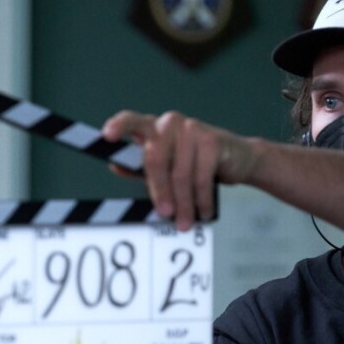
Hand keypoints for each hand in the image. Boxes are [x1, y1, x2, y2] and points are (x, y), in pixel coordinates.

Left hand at [103, 110, 258, 230]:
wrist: (236, 158)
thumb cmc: (192, 162)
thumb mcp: (164, 166)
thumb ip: (139, 167)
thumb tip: (115, 166)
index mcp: (152, 127)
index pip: (131, 122)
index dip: (119, 126)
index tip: (107, 135)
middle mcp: (169, 123)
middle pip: (155, 159)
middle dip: (160, 192)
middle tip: (165, 215)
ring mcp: (192, 128)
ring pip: (180, 174)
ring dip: (183, 203)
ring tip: (185, 221)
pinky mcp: (212, 140)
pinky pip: (201, 177)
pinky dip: (202, 199)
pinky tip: (203, 210)